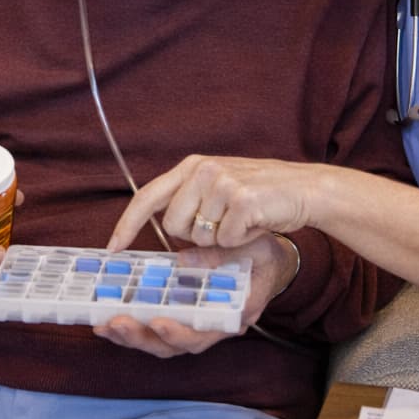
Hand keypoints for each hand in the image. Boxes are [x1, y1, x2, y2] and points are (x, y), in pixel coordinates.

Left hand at [93, 233, 296, 356]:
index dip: (179, 333)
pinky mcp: (183, 315)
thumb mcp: (251, 248)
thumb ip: (220, 255)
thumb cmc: (263, 254)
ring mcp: (196, 324)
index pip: (203, 334)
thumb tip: (183, 260)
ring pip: (161, 342)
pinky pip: (156, 327)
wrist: (272, 262)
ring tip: (103, 325)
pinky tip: (109, 317)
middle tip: (114, 323)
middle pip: (175, 345)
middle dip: (142, 337)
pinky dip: (133, 324)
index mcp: (233, 315)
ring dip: (131, 336)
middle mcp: (213, 328)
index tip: (158, 322)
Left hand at [107, 154, 319, 252]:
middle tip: (223, 224)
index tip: (113, 249)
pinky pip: (225, 240)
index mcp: (192, 166)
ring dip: (221, 239)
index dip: (127, 223)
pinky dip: (240, 241)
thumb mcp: (218, 195)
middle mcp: (202, 169)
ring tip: (242, 222)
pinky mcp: (242, 199)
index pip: (148, 195)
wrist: (305, 189)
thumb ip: (189, 210)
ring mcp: (221, 182)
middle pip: (172, 224)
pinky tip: (255, 225)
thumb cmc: (260, 198)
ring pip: (198, 236)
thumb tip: (168, 251)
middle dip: (195, 236)